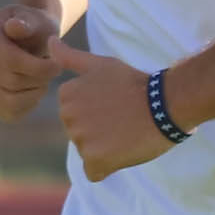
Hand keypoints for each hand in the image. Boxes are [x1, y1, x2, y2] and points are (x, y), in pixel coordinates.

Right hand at [0, 1, 61, 121]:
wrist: (29, 36)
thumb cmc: (36, 26)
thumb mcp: (37, 19)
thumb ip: (28, 23)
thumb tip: (14, 26)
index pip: (11, 61)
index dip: (39, 67)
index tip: (58, 64)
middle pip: (11, 81)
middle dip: (39, 79)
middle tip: (54, 70)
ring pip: (10, 100)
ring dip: (35, 92)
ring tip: (45, 78)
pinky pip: (9, 112)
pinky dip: (28, 104)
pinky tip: (35, 88)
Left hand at [49, 35, 176, 181]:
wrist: (165, 103)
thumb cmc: (134, 83)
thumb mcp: (101, 64)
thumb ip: (70, 58)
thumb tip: (49, 42)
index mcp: (66, 97)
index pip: (75, 117)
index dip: (97, 114)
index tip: (114, 105)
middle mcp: (68, 118)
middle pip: (81, 137)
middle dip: (100, 132)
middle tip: (122, 118)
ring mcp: (80, 139)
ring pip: (90, 154)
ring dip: (107, 149)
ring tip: (126, 131)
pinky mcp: (95, 159)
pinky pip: (94, 172)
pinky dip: (109, 167)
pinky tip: (124, 150)